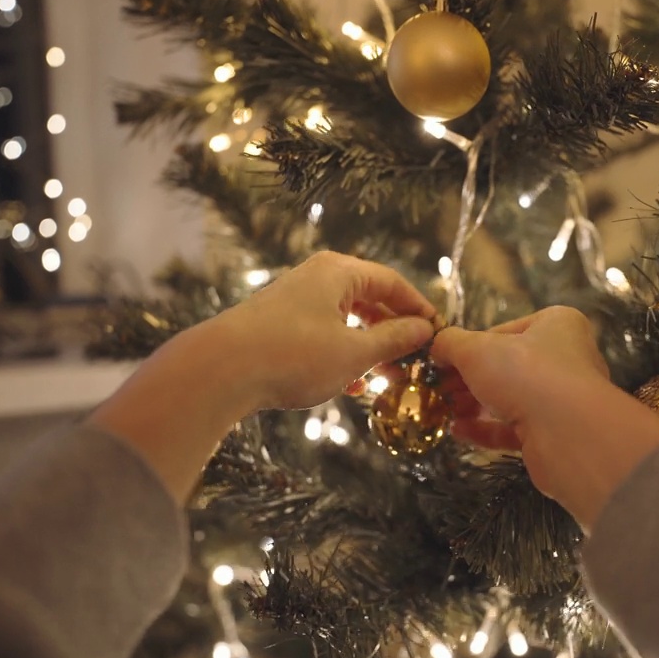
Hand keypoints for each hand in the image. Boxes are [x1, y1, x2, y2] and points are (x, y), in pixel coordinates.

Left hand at [207, 251, 436, 411]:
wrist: (220, 371)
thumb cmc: (293, 356)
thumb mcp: (354, 352)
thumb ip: (393, 339)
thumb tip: (424, 329)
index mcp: (339, 273)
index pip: (392, 282)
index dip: (419, 308)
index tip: (438, 334)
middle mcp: (317, 278)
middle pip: (369, 299)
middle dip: (395, 331)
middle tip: (414, 360)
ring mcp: (296, 300)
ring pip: (346, 319)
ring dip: (370, 347)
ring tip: (387, 377)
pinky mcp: (279, 324)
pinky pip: (324, 333)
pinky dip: (343, 353)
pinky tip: (352, 385)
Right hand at [431, 308, 612, 490]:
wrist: (568, 434)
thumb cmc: (525, 373)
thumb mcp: (476, 349)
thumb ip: (451, 344)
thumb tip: (436, 345)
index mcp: (557, 325)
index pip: (505, 331)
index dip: (469, 345)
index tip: (441, 360)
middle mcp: (566, 359)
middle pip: (506, 366)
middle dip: (468, 379)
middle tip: (439, 388)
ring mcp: (561, 400)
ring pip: (510, 399)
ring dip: (474, 404)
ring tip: (444, 410)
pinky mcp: (554, 435)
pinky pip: (514, 429)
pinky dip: (485, 429)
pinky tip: (457, 431)